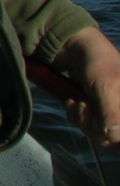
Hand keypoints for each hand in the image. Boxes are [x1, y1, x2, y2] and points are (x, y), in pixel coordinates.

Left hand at [51, 26, 119, 147]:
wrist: (74, 48)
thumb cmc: (97, 64)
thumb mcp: (107, 88)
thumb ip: (111, 114)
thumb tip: (112, 137)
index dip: (113, 136)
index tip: (101, 125)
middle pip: (109, 137)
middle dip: (93, 126)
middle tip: (85, 109)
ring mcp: (106, 109)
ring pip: (94, 131)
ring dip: (82, 119)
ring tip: (78, 102)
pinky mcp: (91, 107)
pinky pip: (83, 122)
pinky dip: (75, 114)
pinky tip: (72, 101)